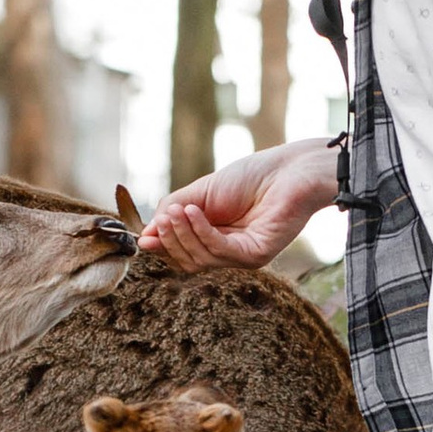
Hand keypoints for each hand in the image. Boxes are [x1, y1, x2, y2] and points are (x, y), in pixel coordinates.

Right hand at [137, 139, 341, 271]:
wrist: (288, 170)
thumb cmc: (250, 177)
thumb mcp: (199, 193)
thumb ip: (172, 212)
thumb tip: (146, 235)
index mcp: (214, 237)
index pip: (181, 253)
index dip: (162, 246)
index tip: (143, 237)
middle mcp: (227, 252)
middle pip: (187, 261)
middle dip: (170, 240)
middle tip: (166, 216)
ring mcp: (242, 257)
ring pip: (199, 259)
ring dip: (183, 234)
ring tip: (178, 211)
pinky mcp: (255, 256)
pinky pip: (218, 251)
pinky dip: (201, 232)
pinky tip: (195, 212)